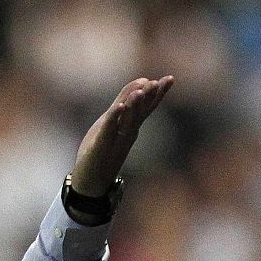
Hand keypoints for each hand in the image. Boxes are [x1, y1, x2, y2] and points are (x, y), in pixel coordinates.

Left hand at [70, 76, 174, 195]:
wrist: (90, 182)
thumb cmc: (102, 148)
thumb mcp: (113, 121)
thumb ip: (124, 102)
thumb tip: (142, 80)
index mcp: (131, 127)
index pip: (147, 107)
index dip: (158, 94)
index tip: (170, 78)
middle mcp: (127, 134)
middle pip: (140, 113)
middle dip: (149, 98)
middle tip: (158, 82)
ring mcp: (115, 142)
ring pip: (126, 121)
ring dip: (133, 106)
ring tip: (141, 90)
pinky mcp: (99, 148)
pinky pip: (107, 132)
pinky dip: (113, 120)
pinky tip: (118, 108)